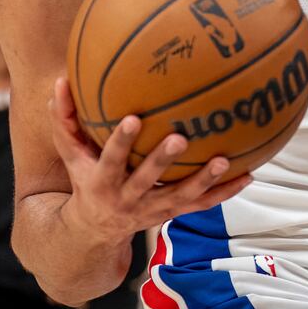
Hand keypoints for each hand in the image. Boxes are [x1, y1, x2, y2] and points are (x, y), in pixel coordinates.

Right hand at [50, 78, 250, 243]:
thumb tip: (59, 81)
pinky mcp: (171, 214)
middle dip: (162, 161)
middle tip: (180, 138)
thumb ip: (62, 118)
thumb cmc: (83, 177)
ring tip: (223, 159)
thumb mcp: (69, 152)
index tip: (132, 119)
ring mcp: (152, 209)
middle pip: (147, 180)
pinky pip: (201, 205)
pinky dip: (224, 192)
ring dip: (203, 181)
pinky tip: (248, 175)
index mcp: (101, 182)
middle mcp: (127, 199)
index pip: (110, 160)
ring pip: (180, 197)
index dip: (120, 142)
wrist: (96, 228)